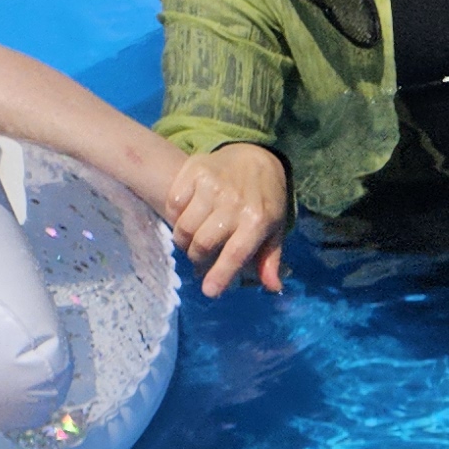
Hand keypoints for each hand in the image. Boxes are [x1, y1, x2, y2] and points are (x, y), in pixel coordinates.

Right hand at [164, 141, 288, 296]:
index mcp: (257, 220)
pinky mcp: (193, 171)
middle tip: (199, 261)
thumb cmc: (265, 199)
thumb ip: (270, 258)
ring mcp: (211, 185)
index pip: (235, 253)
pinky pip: (174, 203)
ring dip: (184, 241)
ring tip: (191, 242)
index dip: (220, 274)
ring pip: (185, 226)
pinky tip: (184, 219)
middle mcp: (233, 203)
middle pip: (203, 242)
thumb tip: (272, 287)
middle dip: (198, 258)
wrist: (254, 156)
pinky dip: (175, 217)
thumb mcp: (274, 229)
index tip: (209, 291)